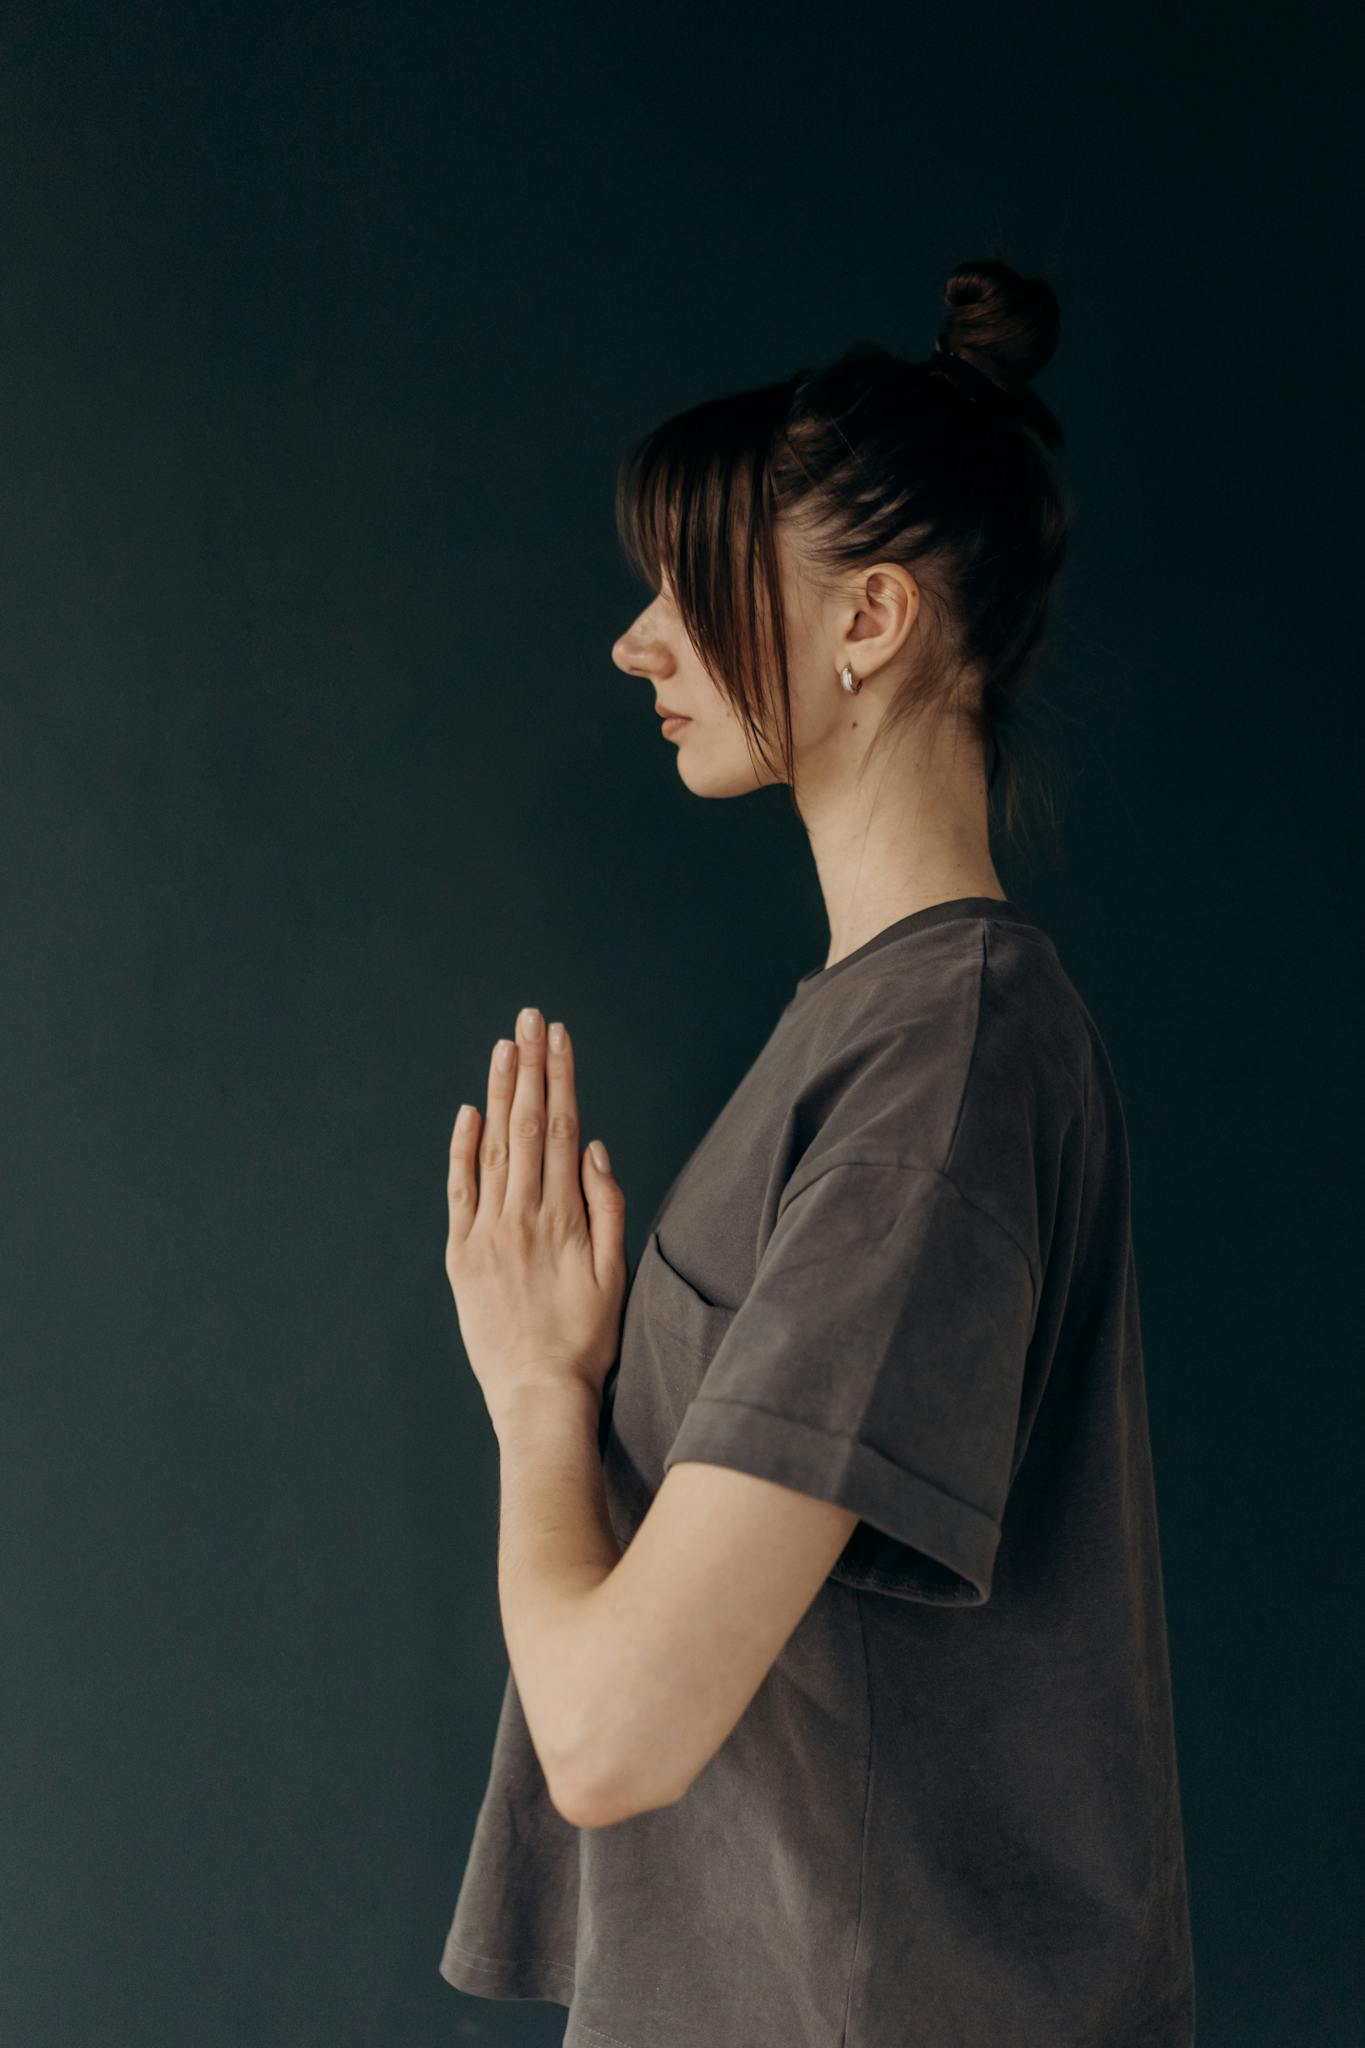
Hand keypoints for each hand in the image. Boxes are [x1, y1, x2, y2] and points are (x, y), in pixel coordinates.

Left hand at [445, 1007, 626, 1431]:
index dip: (560, 1077)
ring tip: (505, 1047)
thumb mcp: (615, 1273)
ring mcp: (487, 1232)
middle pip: (526, 1125)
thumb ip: (607, 1205)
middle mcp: (522, 1215)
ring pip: (494, 1148)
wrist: (538, 1393)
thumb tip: (591, 1145)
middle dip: (531, 1067)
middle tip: (531, 1018)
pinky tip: (469, 1111)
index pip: (560, 1127)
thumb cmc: (587, 1338)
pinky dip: (462, 1148)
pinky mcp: (460, 1255)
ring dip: (499, 1092)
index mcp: (564, 1217)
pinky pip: (459, 1189)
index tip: (559, 1035)